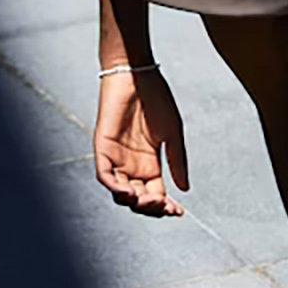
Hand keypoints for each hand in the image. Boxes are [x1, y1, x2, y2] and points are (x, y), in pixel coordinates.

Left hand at [94, 65, 188, 217]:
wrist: (137, 75)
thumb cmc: (156, 99)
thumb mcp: (172, 134)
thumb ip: (177, 162)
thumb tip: (185, 189)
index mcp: (149, 164)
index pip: (155, 194)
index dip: (166, 206)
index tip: (180, 212)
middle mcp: (131, 165)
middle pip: (138, 199)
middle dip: (151, 207)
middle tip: (163, 205)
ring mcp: (116, 157)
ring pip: (120, 192)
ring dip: (133, 202)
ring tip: (147, 202)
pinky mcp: (102, 148)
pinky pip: (104, 175)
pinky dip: (114, 187)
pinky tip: (129, 193)